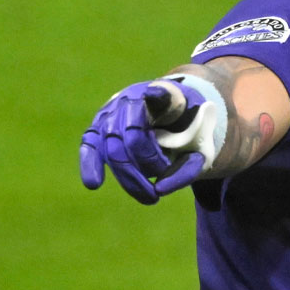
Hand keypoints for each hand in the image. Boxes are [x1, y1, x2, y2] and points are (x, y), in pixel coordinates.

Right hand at [79, 79, 207, 203]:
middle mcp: (132, 99)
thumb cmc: (186, 125)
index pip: (159, 94)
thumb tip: (160, 189)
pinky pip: (89, 146)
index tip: (154, 93)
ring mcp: (111, 113)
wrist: (168, 108)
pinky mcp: (97, 129)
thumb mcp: (200, 138)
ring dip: (130, 177)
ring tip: (151, 197)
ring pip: (113, 148)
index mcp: (163, 93)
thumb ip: (191, 161)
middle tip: (164, 179)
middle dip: (149, 164)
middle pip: (134, 136)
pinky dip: (90, 164)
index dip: (156, 94)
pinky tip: (94, 183)